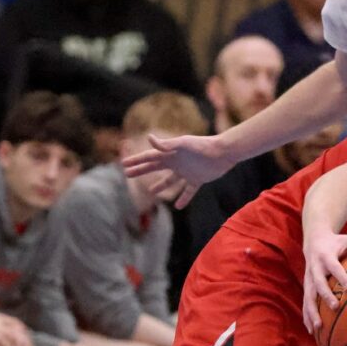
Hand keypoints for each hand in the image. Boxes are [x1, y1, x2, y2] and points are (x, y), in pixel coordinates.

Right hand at [121, 134, 237, 208]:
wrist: (223, 152)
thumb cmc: (202, 146)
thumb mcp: (182, 144)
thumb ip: (166, 144)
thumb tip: (149, 139)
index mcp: (171, 153)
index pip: (149, 157)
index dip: (136, 161)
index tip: (123, 164)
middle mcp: (176, 162)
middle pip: (155, 168)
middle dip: (141, 170)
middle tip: (127, 174)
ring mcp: (186, 171)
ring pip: (170, 181)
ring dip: (160, 186)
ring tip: (152, 192)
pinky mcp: (197, 179)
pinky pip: (188, 191)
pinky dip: (183, 198)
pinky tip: (178, 206)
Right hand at [301, 231, 346, 333]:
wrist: (313, 241)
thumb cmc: (336, 242)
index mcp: (326, 257)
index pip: (334, 267)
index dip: (340, 276)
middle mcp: (315, 269)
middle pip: (319, 284)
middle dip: (326, 296)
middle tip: (335, 307)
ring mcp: (309, 279)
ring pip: (309, 297)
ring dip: (312, 312)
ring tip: (319, 327)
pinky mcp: (307, 287)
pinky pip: (306, 303)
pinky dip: (307, 317)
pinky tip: (312, 331)